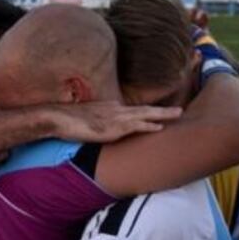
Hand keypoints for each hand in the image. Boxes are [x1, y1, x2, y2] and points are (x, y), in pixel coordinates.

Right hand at [47, 101, 181, 142]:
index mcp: (112, 108)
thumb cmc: (69, 121)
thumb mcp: (89, 121)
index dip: (149, 113)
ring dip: (162, 115)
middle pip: (145, 109)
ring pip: (145, 114)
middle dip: (163, 110)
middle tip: (180, 110)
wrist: (58, 118)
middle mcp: (116, 109)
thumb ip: (100, 124)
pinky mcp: (113, 126)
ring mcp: (115, 117)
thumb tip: (104, 131)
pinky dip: (148, 126)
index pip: (135, 110)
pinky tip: (159, 127)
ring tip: (178, 114)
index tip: (162, 113)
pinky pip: (135, 126)